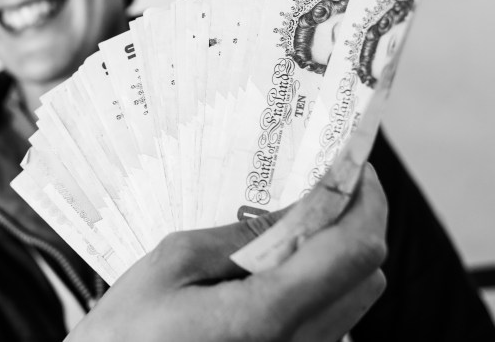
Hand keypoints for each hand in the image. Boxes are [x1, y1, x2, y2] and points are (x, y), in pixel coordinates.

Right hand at [66, 164, 387, 341]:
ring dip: (338, 258)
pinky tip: (274, 270)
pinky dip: (318, 287)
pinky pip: (327, 323)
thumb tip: (291, 210)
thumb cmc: (126, 333)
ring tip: (293, 228)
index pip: (355, 250)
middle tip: (322, 191)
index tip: (354, 169)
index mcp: (268, 315)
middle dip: (356, 225)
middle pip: (368, 276)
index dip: (367, 201)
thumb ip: (238, 237)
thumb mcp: (172, 266)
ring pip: (353, 301)